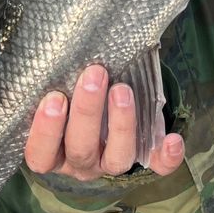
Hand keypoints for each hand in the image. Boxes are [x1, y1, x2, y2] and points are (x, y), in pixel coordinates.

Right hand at [24, 64, 184, 180]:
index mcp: (53, 152)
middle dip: (87, 113)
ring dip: (121, 124)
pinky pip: (157, 166)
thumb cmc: (70, 92)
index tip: (53, 98)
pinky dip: (166, 156)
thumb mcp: (58, 90)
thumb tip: (59, 46)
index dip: (45, 131)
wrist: (104, 101)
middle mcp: (80, 162)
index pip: (41, 154)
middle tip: (94, 75)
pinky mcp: (144, 161)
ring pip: (117, 159)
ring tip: (122, 89)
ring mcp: (111, 164)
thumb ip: (54, 80)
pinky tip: (172, 140)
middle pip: (81, 150)